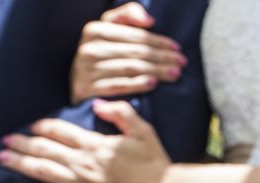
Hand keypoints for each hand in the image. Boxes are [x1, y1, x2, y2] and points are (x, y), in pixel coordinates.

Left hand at [0, 99, 173, 182]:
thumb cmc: (157, 163)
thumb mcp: (143, 130)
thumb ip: (120, 112)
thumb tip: (97, 103)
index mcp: (95, 144)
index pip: (60, 130)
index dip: (42, 126)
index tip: (31, 126)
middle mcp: (84, 164)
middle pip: (44, 149)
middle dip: (22, 143)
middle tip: (5, 139)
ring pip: (42, 172)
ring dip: (19, 164)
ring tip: (2, 158)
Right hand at [71, 3, 186, 103]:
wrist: (78, 86)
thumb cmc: (100, 57)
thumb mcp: (109, 31)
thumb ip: (127, 15)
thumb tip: (149, 21)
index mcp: (94, 29)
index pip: (134, 36)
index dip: (158, 41)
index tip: (177, 48)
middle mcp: (88, 48)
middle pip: (135, 52)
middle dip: (162, 57)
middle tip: (182, 63)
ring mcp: (85, 69)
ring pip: (130, 68)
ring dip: (156, 71)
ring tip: (175, 74)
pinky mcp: (86, 89)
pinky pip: (119, 85)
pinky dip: (138, 84)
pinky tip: (154, 84)